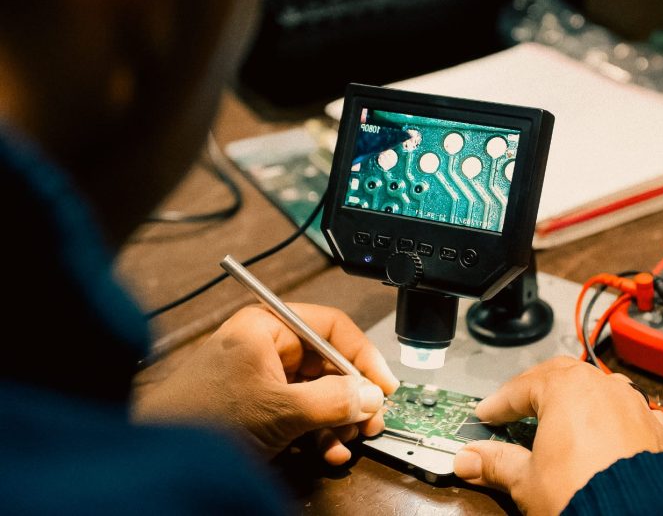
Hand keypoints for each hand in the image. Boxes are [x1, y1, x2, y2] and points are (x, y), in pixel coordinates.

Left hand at [133, 304, 399, 463]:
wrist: (157, 456)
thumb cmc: (201, 418)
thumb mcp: (279, 409)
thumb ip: (332, 401)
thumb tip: (371, 396)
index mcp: (268, 326)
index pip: (332, 327)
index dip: (363, 356)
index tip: (384, 385)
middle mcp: (267, 345)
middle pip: (328, 362)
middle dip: (352, 396)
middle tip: (371, 421)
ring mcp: (262, 376)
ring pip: (318, 390)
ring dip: (338, 419)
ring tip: (349, 441)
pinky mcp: (257, 403)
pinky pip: (301, 409)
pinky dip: (318, 430)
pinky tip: (328, 451)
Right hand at [453, 357, 662, 514]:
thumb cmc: (582, 495)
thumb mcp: (527, 481)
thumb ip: (496, 463)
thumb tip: (468, 460)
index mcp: (566, 389)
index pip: (520, 388)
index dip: (499, 403)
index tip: (487, 414)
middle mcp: (602, 388)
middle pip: (561, 374)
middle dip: (537, 387)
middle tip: (518, 404)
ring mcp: (633, 406)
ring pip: (600, 387)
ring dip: (578, 396)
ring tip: (563, 414)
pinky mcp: (656, 431)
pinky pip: (633, 413)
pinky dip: (616, 417)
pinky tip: (610, 430)